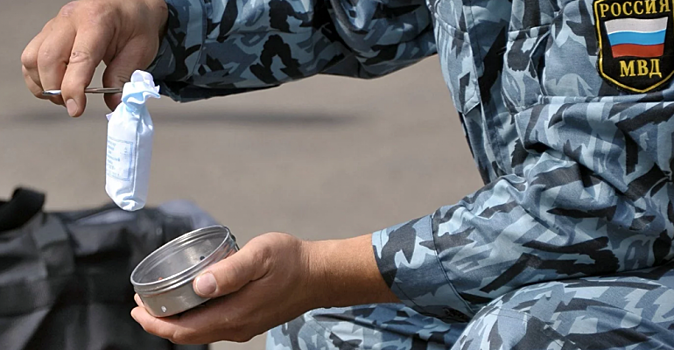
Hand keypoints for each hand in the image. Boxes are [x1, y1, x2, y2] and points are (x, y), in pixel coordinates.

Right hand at [20, 0, 167, 116]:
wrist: (129, 3)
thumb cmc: (136, 24)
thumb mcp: (141, 50)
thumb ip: (124, 77)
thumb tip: (113, 105)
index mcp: (97, 20)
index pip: (79, 58)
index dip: (73, 87)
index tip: (75, 110)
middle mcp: (70, 19)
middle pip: (48, 59)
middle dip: (56, 89)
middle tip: (73, 106)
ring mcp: (55, 24)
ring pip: (32, 58)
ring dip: (43, 84)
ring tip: (65, 97)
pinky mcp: (48, 32)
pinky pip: (31, 57)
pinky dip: (37, 77)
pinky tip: (55, 86)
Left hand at [131, 232, 398, 343]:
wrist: (319, 275)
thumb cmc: (290, 260)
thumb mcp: (260, 256)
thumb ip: (230, 271)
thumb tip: (199, 285)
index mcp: (234, 314)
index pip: (184, 330)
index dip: (154, 322)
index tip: (136, 307)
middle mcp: (237, 327)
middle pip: (188, 335)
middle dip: (160, 323)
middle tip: (140, 304)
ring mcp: (244, 327)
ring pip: (200, 333)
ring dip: (176, 321)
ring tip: (160, 301)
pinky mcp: (250, 321)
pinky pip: (214, 326)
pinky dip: (195, 318)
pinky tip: (191, 301)